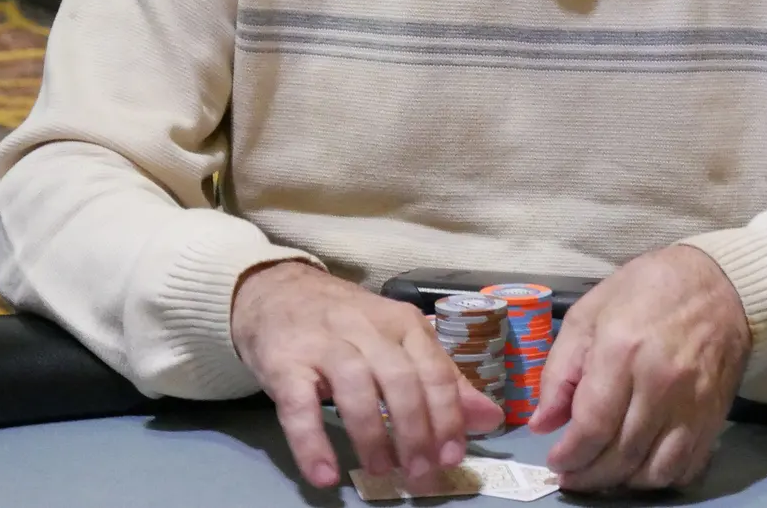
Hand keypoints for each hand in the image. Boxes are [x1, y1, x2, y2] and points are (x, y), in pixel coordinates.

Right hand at [230, 262, 503, 489]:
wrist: (276, 290)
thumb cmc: (346, 323)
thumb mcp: (398, 340)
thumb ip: (442, 379)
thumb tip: (490, 418)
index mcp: (401, 323)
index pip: (434, 370)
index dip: (447, 416)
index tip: (453, 456)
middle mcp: (365, 329)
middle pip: (400, 379)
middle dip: (416, 431)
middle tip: (421, 473)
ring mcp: (323, 344)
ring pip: (356, 388)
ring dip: (374, 436)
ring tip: (382, 472)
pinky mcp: (284, 364)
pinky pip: (299, 406)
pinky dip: (312, 443)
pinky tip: (325, 475)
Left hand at [529, 245, 750, 491]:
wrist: (719, 283)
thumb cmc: (646, 289)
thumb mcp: (589, 313)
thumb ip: (560, 370)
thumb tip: (542, 423)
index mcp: (622, 351)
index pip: (592, 426)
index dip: (569, 455)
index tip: (555, 463)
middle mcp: (660, 384)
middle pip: (622, 455)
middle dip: (589, 476)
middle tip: (571, 476)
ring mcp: (693, 404)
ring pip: (654, 471)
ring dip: (623, 483)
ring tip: (602, 473)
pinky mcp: (715, 416)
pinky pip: (686, 467)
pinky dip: (660, 478)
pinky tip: (639, 467)